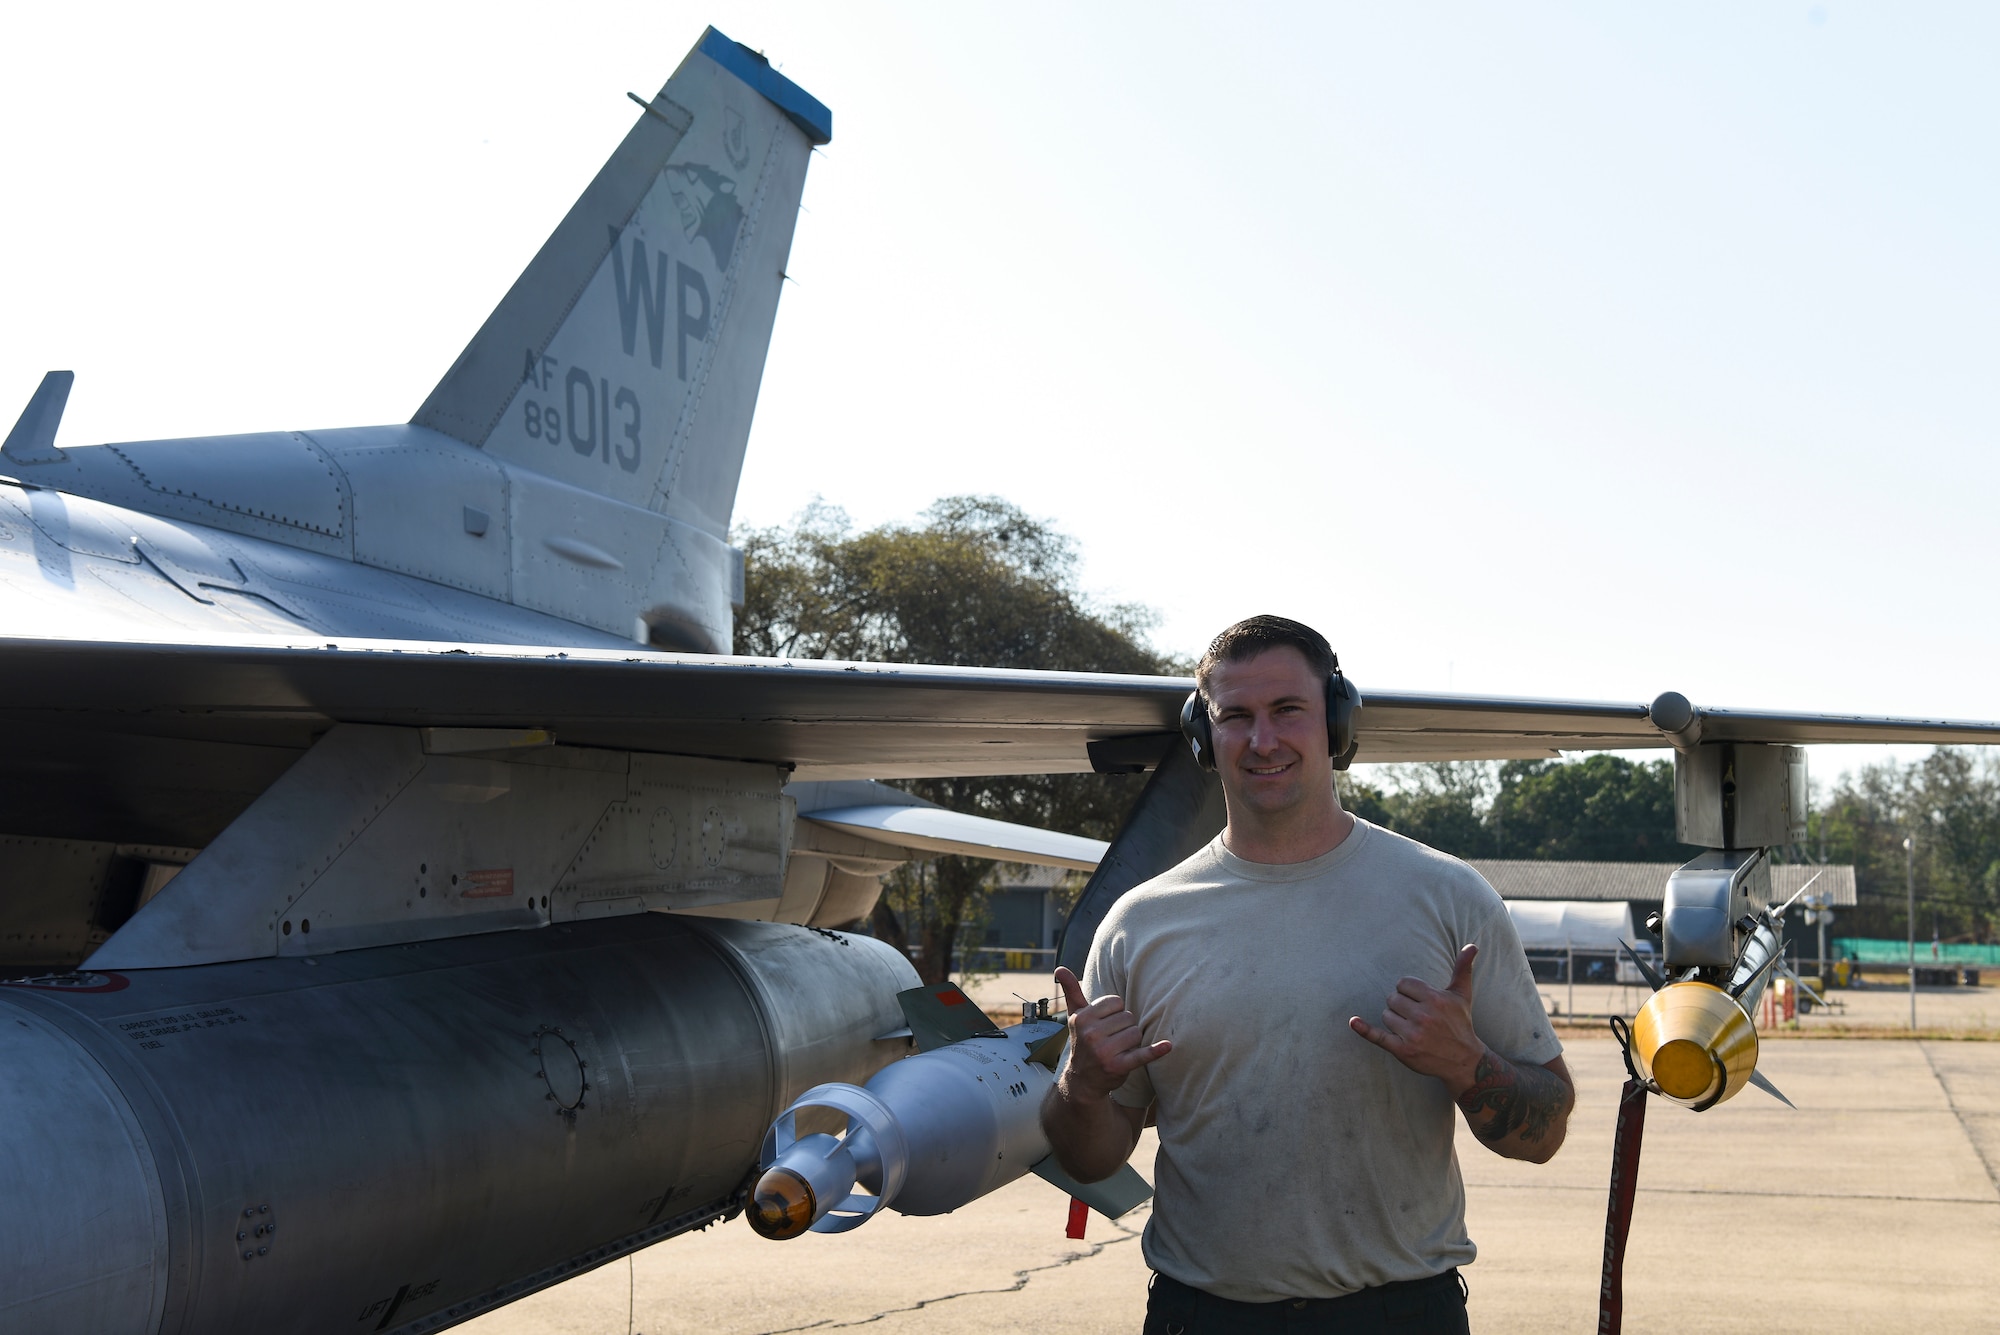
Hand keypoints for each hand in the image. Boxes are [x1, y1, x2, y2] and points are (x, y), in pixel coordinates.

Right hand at [1053, 966, 1171, 1102]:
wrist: (1083, 1080)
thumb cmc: (1083, 1041)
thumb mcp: (1075, 1016)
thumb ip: (1071, 991)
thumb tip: (1060, 968)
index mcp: (1082, 1018)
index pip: (1116, 1002)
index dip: (1115, 1013)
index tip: (1105, 1024)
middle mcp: (1091, 1034)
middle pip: (1128, 1017)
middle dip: (1124, 1028)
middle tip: (1111, 1040)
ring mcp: (1104, 1052)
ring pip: (1136, 1033)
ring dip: (1132, 1041)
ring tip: (1118, 1049)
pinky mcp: (1118, 1067)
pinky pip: (1142, 1055)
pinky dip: (1156, 1051)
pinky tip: (1168, 1046)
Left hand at [1349, 944, 1486, 1095]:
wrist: (1464, 1060)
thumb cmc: (1460, 1023)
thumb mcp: (1462, 995)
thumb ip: (1463, 969)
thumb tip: (1471, 946)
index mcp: (1434, 999)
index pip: (1403, 984)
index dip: (1408, 991)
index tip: (1419, 1001)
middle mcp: (1423, 1016)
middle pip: (1392, 999)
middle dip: (1401, 1006)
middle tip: (1416, 1016)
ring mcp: (1412, 1034)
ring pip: (1386, 1015)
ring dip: (1394, 1020)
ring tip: (1412, 1028)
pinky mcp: (1403, 1051)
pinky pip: (1378, 1036)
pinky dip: (1364, 1029)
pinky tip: (1353, 1022)